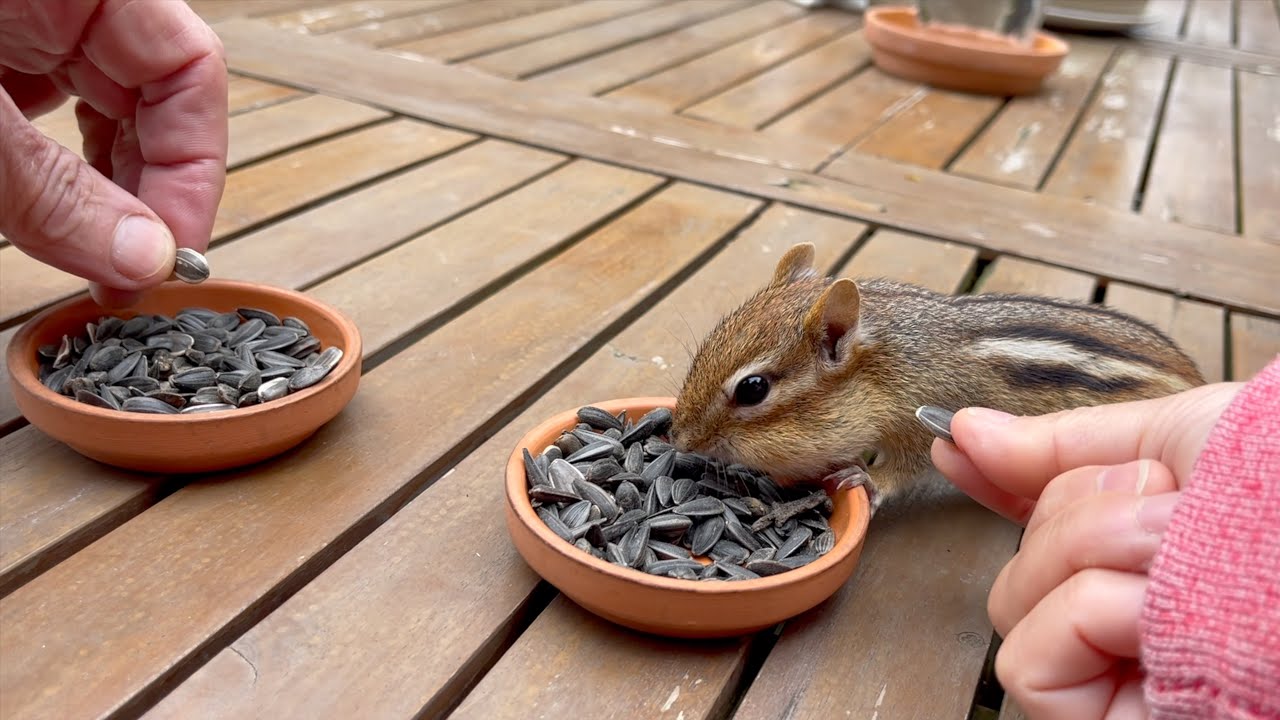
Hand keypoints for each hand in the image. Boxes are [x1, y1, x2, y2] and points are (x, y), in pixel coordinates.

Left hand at [0, 0, 226, 307]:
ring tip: (93, 251)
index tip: (171, 255)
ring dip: (105, 185)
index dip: (194, 170)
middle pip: (156, 95)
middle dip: (148, 191)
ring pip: (104, 107)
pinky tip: (47, 206)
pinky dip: (53, 166)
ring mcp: (27, 21)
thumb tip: (143, 262)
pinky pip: (48, 106)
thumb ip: (50, 188)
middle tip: (129, 275)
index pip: (191, 67)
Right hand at [928, 381, 1243, 719]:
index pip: (1042, 522)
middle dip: (1080, 515)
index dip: (996, 485)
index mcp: (1146, 545)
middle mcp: (1125, 610)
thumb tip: (968, 431)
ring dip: (1091, 557)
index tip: (957, 448)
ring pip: (1013, 603)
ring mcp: (1115, 671)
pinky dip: (1083, 616)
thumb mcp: (1180, 439)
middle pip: (1018, 559)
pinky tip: (1148, 611)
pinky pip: (1028, 663)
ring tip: (1174, 561)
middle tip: (1163, 515)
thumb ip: (1064, 446)